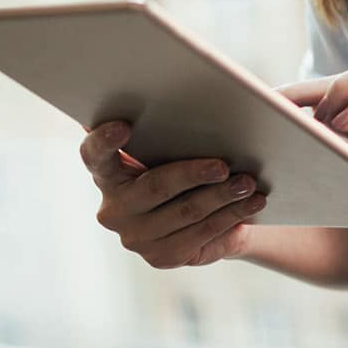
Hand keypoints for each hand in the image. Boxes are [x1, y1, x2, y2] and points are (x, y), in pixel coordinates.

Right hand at [79, 121, 267, 268]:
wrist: (207, 209)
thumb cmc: (189, 157)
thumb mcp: (179, 140)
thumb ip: (176, 121)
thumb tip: (214, 90)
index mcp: (108, 170)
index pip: (94, 154)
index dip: (104, 140)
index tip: (125, 125)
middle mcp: (113, 207)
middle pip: (154, 186)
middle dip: (192, 174)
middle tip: (224, 164)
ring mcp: (135, 236)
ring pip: (185, 212)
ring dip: (222, 197)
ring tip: (250, 183)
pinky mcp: (161, 258)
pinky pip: (201, 235)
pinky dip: (231, 216)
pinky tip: (254, 204)